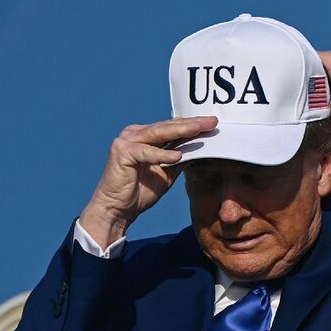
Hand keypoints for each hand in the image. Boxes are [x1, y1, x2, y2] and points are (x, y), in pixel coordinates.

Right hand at [79, 117, 217, 247]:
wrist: (117, 210)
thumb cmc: (140, 192)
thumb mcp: (167, 173)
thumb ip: (180, 160)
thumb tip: (202, 150)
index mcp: (145, 136)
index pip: (172, 127)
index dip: (193, 125)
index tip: (213, 123)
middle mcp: (135, 133)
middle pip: (168, 127)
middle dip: (191, 124)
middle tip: (212, 121)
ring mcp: (126, 140)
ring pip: (158, 133)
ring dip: (180, 131)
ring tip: (199, 129)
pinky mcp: (121, 152)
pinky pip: (146, 152)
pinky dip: (162, 154)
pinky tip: (177, 155)